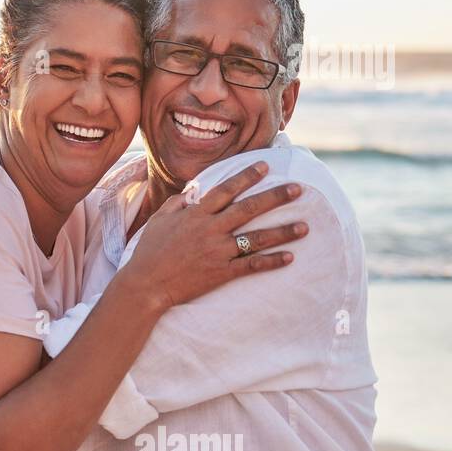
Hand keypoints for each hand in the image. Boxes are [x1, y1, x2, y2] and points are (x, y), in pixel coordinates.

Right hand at [122, 162, 306, 312]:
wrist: (146, 284)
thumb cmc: (149, 251)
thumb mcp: (159, 220)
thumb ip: (177, 203)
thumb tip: (192, 192)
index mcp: (196, 214)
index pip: (226, 189)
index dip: (247, 176)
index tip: (266, 166)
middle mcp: (210, 230)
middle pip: (248, 209)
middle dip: (275, 197)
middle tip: (298, 188)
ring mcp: (218, 252)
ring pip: (256, 238)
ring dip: (283, 232)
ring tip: (305, 226)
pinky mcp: (222, 273)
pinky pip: (252, 265)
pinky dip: (272, 261)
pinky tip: (290, 257)